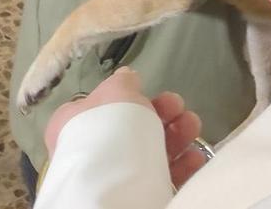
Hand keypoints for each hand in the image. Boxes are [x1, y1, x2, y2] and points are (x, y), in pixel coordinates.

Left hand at [45, 69, 208, 189]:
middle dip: (163, 114)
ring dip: (177, 137)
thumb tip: (127, 75)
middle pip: (133, 128)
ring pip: (151, 153)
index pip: (102, 107)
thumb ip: (124, 82)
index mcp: (75, 123)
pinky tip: (195, 158)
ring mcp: (114, 176)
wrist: (112, 185)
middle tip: (179, 108)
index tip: (148, 91)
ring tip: (193, 127)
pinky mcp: (136, 195)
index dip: (129, 97)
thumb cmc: (108, 128)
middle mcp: (93, 151)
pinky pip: (163, 178)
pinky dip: (181, 166)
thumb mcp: (116, 91)